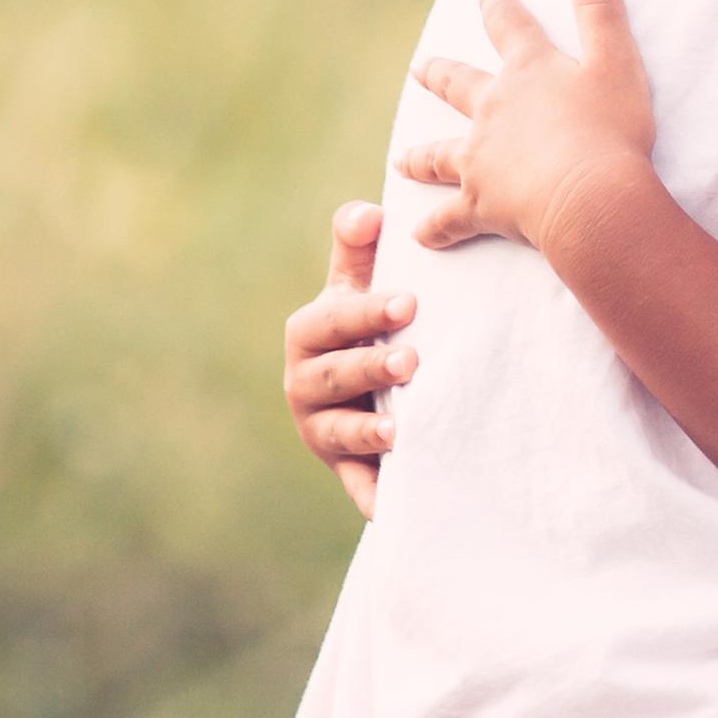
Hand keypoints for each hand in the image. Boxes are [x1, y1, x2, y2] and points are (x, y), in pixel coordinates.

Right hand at [283, 200, 416, 517]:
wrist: (367, 387)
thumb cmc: (368, 323)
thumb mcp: (357, 287)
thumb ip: (358, 251)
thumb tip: (367, 211)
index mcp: (309, 334)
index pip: (333, 320)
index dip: (367, 311)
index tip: (410, 302)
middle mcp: (306, 383)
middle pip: (334, 376)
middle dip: (369, 368)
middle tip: (411, 361)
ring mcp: (322, 428)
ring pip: (338, 431)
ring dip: (366, 430)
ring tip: (398, 429)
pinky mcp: (345, 467)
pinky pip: (357, 485)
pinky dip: (372, 495)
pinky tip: (392, 506)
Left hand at [397, 0, 660, 255]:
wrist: (588, 196)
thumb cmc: (610, 130)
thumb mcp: (618, 61)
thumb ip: (601, 11)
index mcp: (528, 73)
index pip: (510, 26)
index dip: (499, 4)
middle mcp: (493, 111)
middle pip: (458, 87)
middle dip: (439, 74)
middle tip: (419, 68)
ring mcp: (481, 159)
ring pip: (440, 154)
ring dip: (421, 156)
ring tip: (402, 158)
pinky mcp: (480, 203)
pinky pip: (449, 219)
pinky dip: (435, 228)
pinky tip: (421, 235)